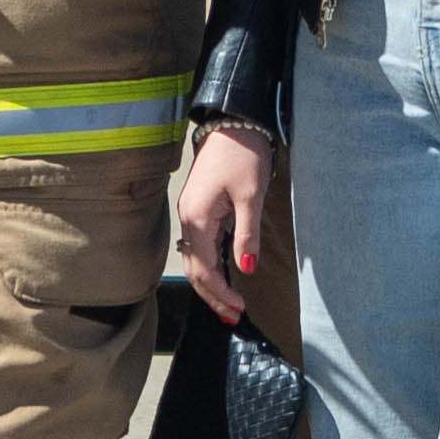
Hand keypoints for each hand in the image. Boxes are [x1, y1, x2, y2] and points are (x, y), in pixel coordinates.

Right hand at [172, 123, 274, 321]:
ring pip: (194, 259)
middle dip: (212, 295)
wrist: (233, 122)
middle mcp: (188, 219)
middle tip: (233, 316)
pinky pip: (198, 245)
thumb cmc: (243, 155)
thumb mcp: (251, 197)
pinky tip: (221, 274)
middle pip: (194, 269)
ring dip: (209, 283)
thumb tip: (247, 270)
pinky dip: (208, 266)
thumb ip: (247, 236)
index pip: (205, 269)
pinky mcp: (197, 207)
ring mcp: (190, 213)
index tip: (240, 308)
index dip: (221, 292)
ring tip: (227, 303)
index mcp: (198, 219)